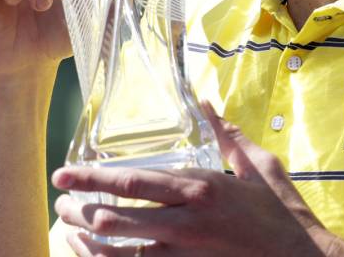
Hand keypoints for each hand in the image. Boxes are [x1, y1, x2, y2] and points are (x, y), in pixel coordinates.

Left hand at [53, 103, 343, 256]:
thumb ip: (227, 134)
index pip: (132, 180)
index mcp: (200, 187)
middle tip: (60, 201)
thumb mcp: (259, 166)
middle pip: (115, 215)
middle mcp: (187, 221)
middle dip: (79, 208)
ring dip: (87, 240)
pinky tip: (95, 253)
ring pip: (119, 249)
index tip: (64, 172)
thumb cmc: (283, 213)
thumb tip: (206, 102)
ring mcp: (184, 254)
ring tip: (69, 228)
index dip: (91, 177)